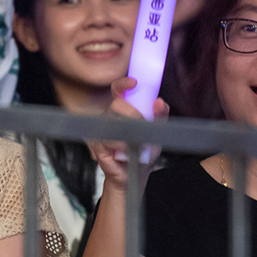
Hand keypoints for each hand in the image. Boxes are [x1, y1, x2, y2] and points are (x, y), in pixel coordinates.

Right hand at [85, 78, 166, 192]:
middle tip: (143, 126)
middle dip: (133, 114)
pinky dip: (123, 147)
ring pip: (114, 122)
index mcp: (123, 109)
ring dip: (131, 135)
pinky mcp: (97, 143)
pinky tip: (126, 152)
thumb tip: (160, 102)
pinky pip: (110, 139)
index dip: (123, 83)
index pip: (118, 89)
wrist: (134, 174)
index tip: (134, 83)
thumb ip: (160, 116)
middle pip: (116, 104)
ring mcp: (102, 129)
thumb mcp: (156, 132)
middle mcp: (110, 115)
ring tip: (138, 145)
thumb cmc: (143, 151)